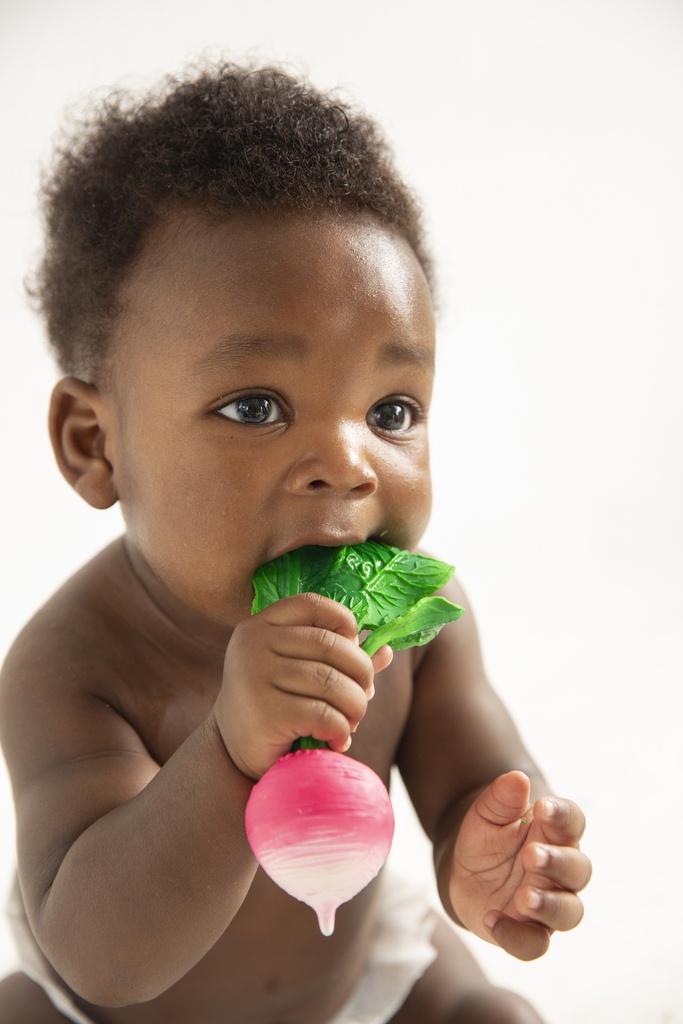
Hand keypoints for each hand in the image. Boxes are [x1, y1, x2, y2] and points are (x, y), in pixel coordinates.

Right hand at [213, 592, 391, 780]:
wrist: (232, 754)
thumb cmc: (275, 707)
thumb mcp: (300, 674)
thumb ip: (338, 659)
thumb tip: (385, 650)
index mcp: (260, 626)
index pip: (312, 605)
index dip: (344, 622)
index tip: (354, 649)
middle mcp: (254, 644)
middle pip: (332, 646)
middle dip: (361, 675)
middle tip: (362, 698)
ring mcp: (255, 676)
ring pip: (332, 682)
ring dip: (355, 706)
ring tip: (351, 722)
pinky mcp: (264, 711)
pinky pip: (324, 714)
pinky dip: (341, 729)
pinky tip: (335, 739)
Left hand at [449, 770, 590, 960]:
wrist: (465, 870)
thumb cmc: (487, 836)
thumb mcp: (486, 813)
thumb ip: (501, 797)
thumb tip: (516, 779)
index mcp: (555, 834)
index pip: (573, 822)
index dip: (563, 815)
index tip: (542, 806)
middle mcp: (560, 870)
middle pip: (578, 869)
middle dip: (558, 863)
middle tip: (532, 854)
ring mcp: (549, 902)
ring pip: (569, 912)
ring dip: (550, 905)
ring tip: (525, 896)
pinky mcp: (530, 931)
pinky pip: (535, 944)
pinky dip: (516, 936)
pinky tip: (492, 920)